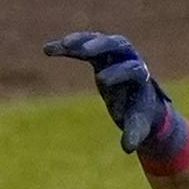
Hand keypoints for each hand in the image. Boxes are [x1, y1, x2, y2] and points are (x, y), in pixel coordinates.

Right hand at [43, 30, 172, 154]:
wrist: (140, 101)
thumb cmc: (139, 114)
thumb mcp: (138, 125)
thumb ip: (134, 133)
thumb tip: (128, 148)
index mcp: (140, 76)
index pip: (132, 69)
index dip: (119, 73)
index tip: (102, 81)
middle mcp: (129, 59)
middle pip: (118, 45)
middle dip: (102, 46)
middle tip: (86, 51)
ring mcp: (114, 54)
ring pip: (98, 40)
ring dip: (80, 42)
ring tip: (62, 45)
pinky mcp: (99, 54)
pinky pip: (83, 45)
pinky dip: (67, 47)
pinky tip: (48, 50)